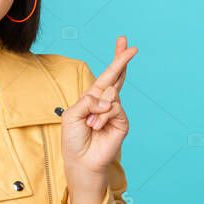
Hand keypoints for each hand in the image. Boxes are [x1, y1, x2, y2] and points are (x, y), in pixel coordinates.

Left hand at [61, 36, 136, 203]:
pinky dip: (102, 116)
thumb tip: (109, 100)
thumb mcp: (72, 114)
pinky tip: (96, 126)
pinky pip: (114, 108)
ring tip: (90, 124)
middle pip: (118, 76)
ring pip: (111, 94)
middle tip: (131, 46)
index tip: (123, 42)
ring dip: (96, 109)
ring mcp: (115, 112)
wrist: (81, 161)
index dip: (116, 59)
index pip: (107, 75)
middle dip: (122, 60)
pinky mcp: (122, 122)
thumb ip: (88, 100)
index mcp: (93, 98)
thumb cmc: (74, 139)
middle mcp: (106, 102)